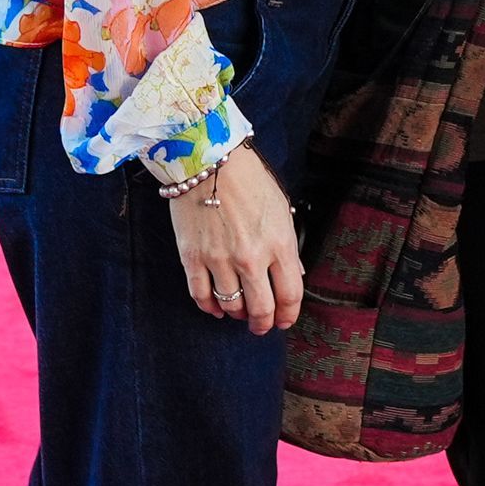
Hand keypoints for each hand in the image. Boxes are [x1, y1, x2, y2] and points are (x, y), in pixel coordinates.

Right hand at [167, 146, 304, 336]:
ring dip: (237, 315)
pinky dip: (210, 308)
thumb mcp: (281, 209)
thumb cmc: (248, 179)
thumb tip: (292, 275)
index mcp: (279, 244)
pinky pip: (201, 296)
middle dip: (263, 323)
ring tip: (239, 314)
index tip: (285, 320)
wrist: (208, 159)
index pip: (289, 296)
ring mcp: (220, 260)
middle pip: (261, 309)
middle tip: (261, 326)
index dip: (288, 315)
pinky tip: (216, 309)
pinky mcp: (192, 258)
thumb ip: (287, 246)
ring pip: (231, 306)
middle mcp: (251, 258)